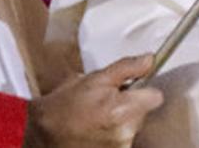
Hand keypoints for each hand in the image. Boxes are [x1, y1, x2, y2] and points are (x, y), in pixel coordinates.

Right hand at [26, 54, 162, 147]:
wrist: (42, 134)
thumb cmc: (64, 105)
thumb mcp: (93, 78)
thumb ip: (126, 68)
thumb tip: (149, 59)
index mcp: (121, 109)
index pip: (156, 97)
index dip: (145, 91)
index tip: (134, 89)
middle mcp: (124, 132)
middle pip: (145, 112)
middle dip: (131, 105)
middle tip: (108, 102)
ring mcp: (120, 147)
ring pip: (134, 127)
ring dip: (122, 121)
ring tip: (99, 117)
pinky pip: (124, 140)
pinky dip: (114, 135)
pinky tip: (97, 130)